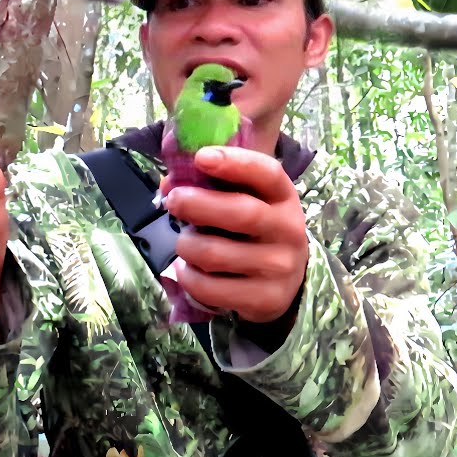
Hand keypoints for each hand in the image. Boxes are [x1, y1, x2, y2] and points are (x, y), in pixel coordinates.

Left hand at [161, 146, 308, 323]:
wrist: (288, 282)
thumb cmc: (256, 231)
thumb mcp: (248, 202)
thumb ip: (213, 186)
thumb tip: (169, 183)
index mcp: (283, 197)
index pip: (266, 173)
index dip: (234, 162)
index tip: (201, 157)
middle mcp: (287, 229)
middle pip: (239, 212)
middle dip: (196, 204)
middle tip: (173, 201)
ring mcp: (278, 267)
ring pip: (214, 253)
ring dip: (186, 246)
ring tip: (185, 244)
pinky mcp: (265, 299)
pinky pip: (210, 288)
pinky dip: (188, 278)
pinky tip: (187, 270)